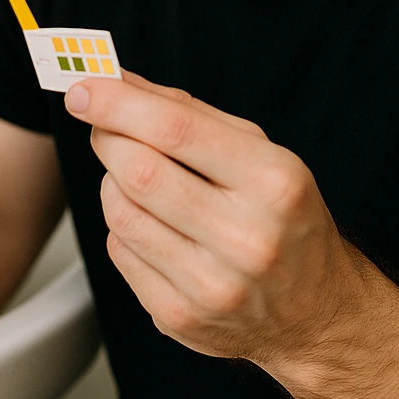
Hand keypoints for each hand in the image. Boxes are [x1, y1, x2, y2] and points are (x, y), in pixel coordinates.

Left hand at [64, 72, 370, 373]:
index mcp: (274, 183)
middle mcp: (246, 237)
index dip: (118, 104)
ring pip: (121, 212)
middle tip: (104, 126)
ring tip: (141, 180)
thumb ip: (190, 114)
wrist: (315, 312)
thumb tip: (120, 82)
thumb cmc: (285, 220)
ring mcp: (211, 284)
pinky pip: (120, 253)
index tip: (83, 87)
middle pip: (140, 171)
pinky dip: (124, 227)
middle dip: (107, 138)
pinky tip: (154, 224)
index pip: (176, 130)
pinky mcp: (180, 317)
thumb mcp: (262, 155)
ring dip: (113, 183)